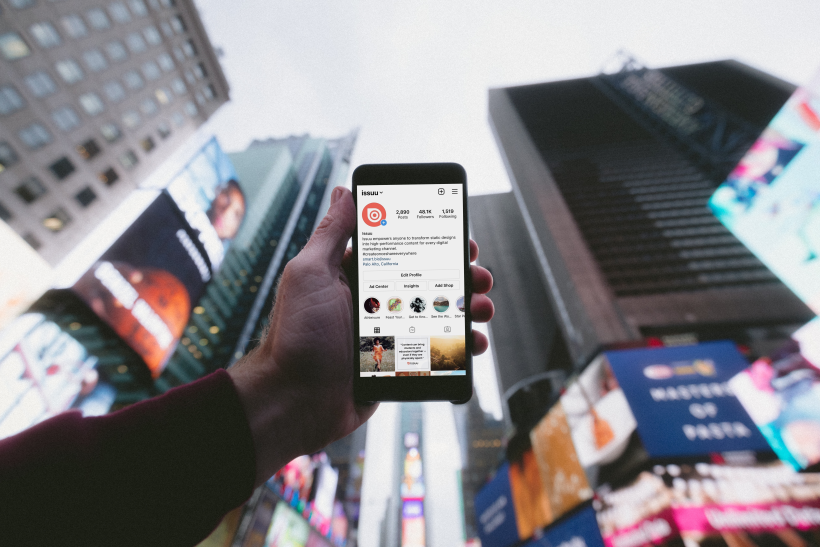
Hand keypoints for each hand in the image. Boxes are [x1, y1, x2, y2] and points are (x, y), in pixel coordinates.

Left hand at [229, 186, 493, 485]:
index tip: (460, 239)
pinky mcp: (398, 364)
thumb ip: (331, 234)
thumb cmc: (296, 337)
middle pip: (428, 281)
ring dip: (467, 308)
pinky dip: (459, 346)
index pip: (403, 249)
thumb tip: (343, 192)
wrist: (294, 402)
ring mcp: (388, 334)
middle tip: (479, 276)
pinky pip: (436, 351)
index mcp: (354, 276)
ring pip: (438, 316)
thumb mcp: (310, 274)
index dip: (434, 242)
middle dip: (460, 276)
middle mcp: (374, 302)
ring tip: (481, 309)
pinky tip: (474, 343)